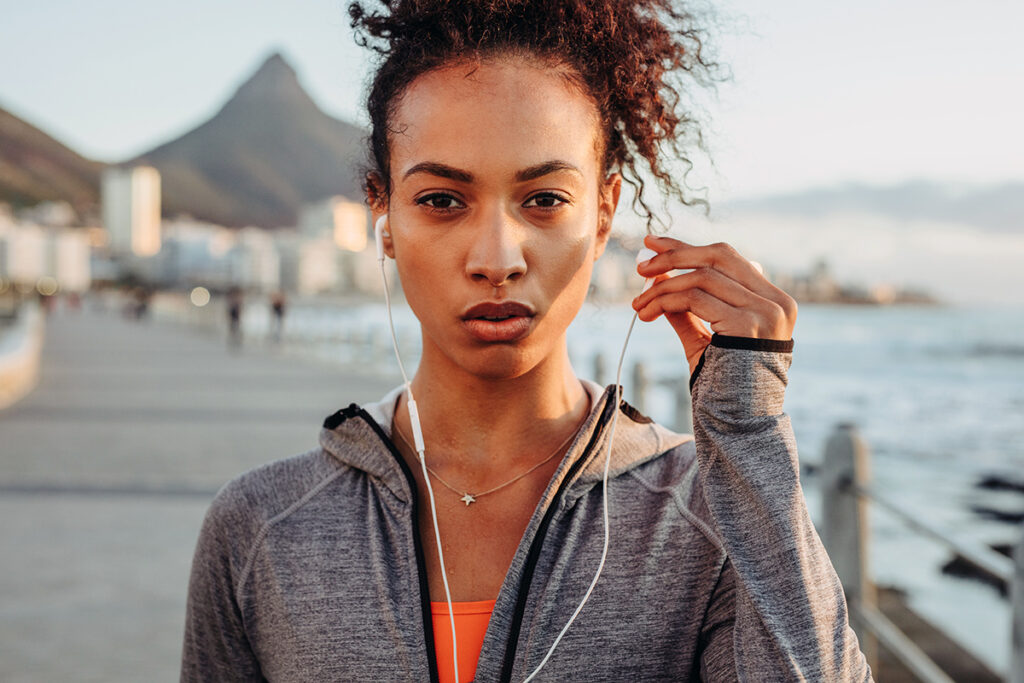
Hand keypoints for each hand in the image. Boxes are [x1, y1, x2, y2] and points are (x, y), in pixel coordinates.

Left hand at [631, 236, 796, 373]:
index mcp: (773, 300)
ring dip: (662, 288)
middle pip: (718, 256)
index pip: (727, 257)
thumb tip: (660, 280)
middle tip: (641, 266)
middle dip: (675, 255)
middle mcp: (776, 302)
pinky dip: (665, 301)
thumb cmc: (724, 387)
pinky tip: (648, 313)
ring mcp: (766, 312)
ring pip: (702, 277)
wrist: (739, 426)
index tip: (654, 244)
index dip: (688, 248)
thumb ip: (688, 309)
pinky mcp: (747, 325)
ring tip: (638, 305)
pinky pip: (696, 299)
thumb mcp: (705, 339)